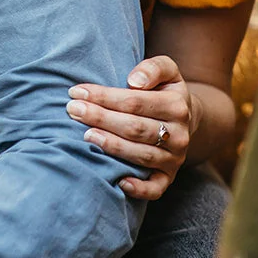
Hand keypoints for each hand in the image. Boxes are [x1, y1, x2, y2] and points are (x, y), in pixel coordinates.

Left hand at [67, 54, 196, 200]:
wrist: (184, 117)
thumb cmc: (163, 90)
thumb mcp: (166, 70)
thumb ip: (153, 68)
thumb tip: (134, 81)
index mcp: (177, 106)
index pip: (135, 102)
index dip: (104, 97)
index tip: (77, 92)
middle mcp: (179, 135)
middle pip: (135, 128)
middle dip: (101, 118)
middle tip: (73, 110)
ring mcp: (174, 158)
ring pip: (141, 156)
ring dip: (112, 146)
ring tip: (85, 135)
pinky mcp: (168, 176)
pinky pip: (156, 188)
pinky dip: (139, 188)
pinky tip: (119, 181)